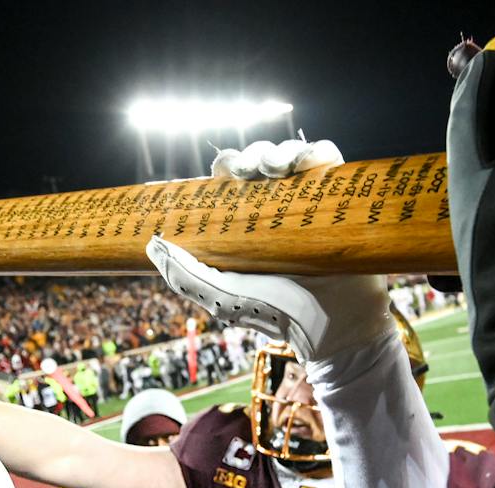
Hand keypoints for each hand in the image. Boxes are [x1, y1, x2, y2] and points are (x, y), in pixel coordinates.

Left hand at [144, 138, 393, 369]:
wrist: (331, 329)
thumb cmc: (275, 314)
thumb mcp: (222, 297)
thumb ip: (185, 276)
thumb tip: (152, 244)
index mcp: (248, 222)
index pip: (232, 179)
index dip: (226, 166)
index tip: (223, 172)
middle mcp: (278, 206)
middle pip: (260, 161)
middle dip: (250, 155)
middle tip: (247, 169)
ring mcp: (311, 201)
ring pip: (292, 154)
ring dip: (280, 150)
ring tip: (275, 167)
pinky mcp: (341, 199)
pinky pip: (328, 159)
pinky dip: (316, 150)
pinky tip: (305, 163)